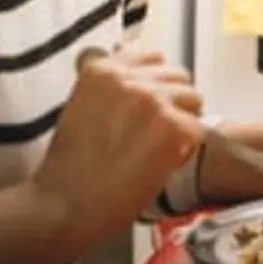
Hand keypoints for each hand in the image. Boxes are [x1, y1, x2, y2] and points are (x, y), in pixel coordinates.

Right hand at [30, 46, 203, 249]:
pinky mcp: (171, 126)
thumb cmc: (70, 167)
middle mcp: (129, 77)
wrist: (64, 206)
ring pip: (193, 98)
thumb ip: (108, 85)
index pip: (151, 57)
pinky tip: (160, 163)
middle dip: (172, 101)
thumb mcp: (80, 107)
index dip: (154, 83)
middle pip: (177, 76)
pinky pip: (198, 129)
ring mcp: (152, 100)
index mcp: (103, 69)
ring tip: (157, 148)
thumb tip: (131, 62)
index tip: (147, 105)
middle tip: (154, 133)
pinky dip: (185, 149)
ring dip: (183, 122)